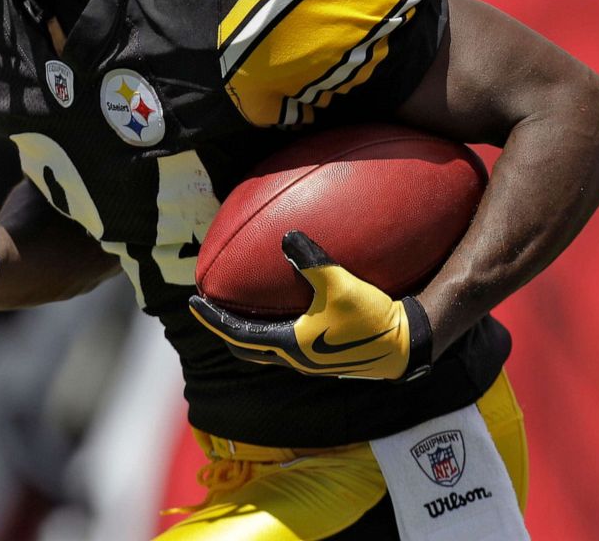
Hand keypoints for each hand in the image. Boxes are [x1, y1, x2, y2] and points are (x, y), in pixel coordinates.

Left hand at [189, 231, 432, 380]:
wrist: (404, 346)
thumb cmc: (371, 318)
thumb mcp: (340, 284)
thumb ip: (311, 260)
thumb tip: (286, 236)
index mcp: (289, 345)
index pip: (237, 333)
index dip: (212, 318)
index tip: (193, 302)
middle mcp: (293, 360)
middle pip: (245, 347)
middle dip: (224, 329)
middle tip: (211, 307)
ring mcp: (308, 362)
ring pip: (265, 351)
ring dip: (247, 332)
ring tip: (240, 309)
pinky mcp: (322, 358)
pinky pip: (284, 345)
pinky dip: (270, 331)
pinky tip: (284, 309)